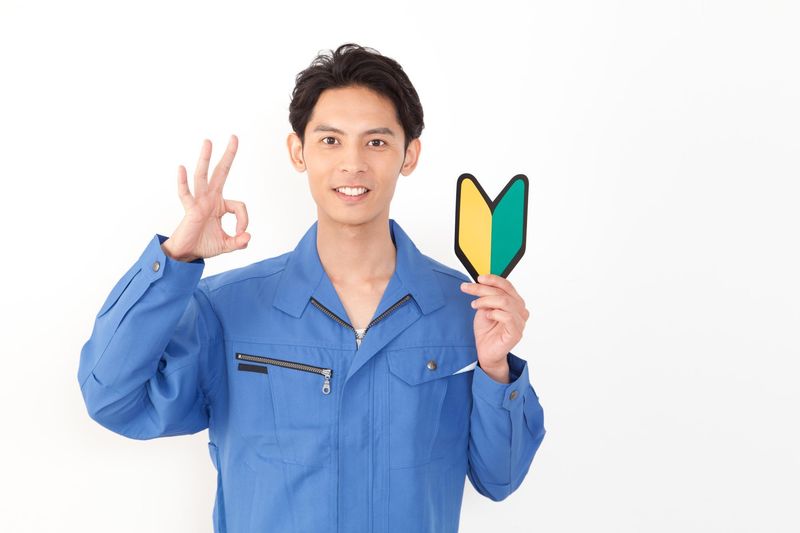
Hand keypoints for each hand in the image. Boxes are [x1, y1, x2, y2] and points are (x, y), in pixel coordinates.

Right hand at [161, 135, 250, 261]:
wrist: (187, 254)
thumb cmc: (204, 245)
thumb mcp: (227, 245)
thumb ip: (239, 242)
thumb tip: (248, 237)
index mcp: (220, 205)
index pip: (239, 206)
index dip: (244, 221)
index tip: (241, 233)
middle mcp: (210, 199)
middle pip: (221, 172)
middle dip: (228, 156)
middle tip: (234, 137)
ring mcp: (199, 202)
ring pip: (202, 177)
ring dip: (205, 159)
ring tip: (208, 141)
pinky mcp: (190, 209)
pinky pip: (186, 194)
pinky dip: (182, 182)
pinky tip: (181, 168)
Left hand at [460, 274, 530, 382]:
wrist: (485, 351)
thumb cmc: (487, 330)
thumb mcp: (484, 308)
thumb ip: (487, 296)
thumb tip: (481, 282)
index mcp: (515, 302)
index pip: (507, 285)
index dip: (493, 279)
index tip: (478, 278)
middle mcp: (520, 310)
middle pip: (503, 292)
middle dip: (482, 288)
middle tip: (467, 288)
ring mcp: (520, 322)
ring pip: (505, 302)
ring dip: (486, 300)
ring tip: (475, 305)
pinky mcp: (516, 332)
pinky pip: (507, 317)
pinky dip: (494, 313)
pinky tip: (487, 316)